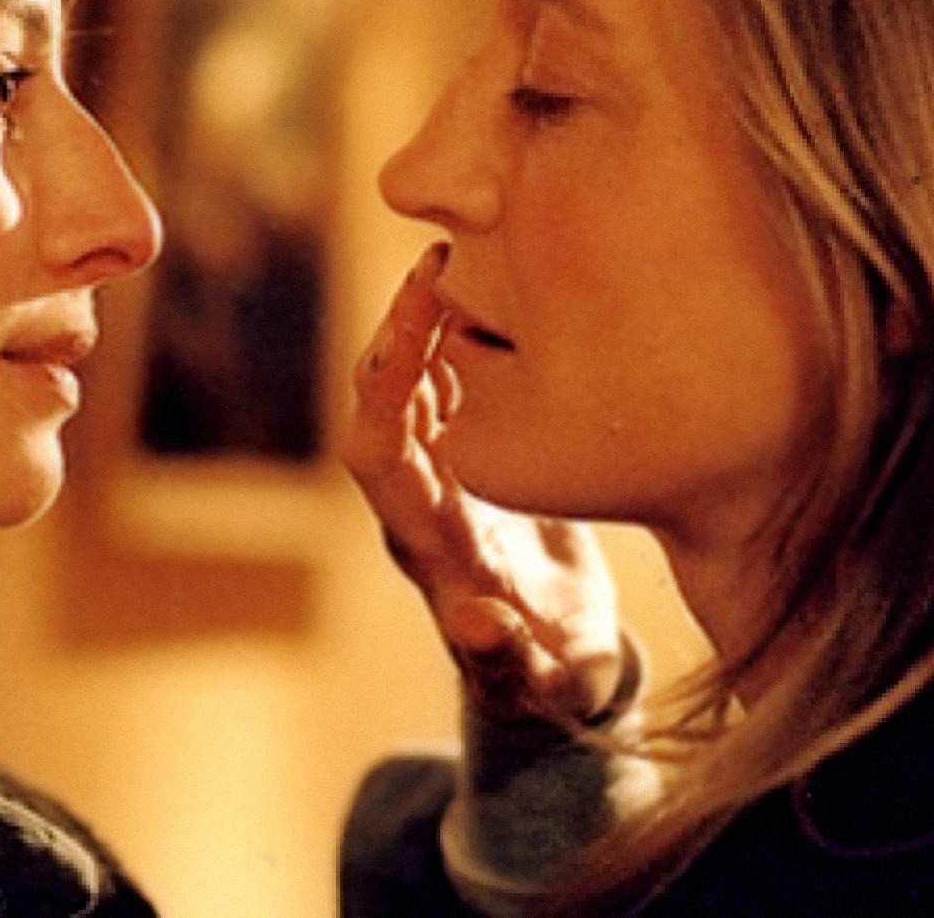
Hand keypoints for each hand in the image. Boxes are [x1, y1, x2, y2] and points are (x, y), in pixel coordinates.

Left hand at [347, 243, 629, 730]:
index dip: (388, 389)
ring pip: (411, 385)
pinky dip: (461, 337)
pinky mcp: (474, 458)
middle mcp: (420, 500)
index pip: (379, 455)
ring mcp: (443, 475)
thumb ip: (506, 657)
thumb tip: (475, 626)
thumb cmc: (548, 681)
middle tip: (436, 261)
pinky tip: (491, 288)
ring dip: (424, 322)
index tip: (413, 326)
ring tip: (457, 252)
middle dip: (398, 333)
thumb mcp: (538, 680)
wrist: (554, 673)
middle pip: (381, 404)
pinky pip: (450, 386)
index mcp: (428, 545)